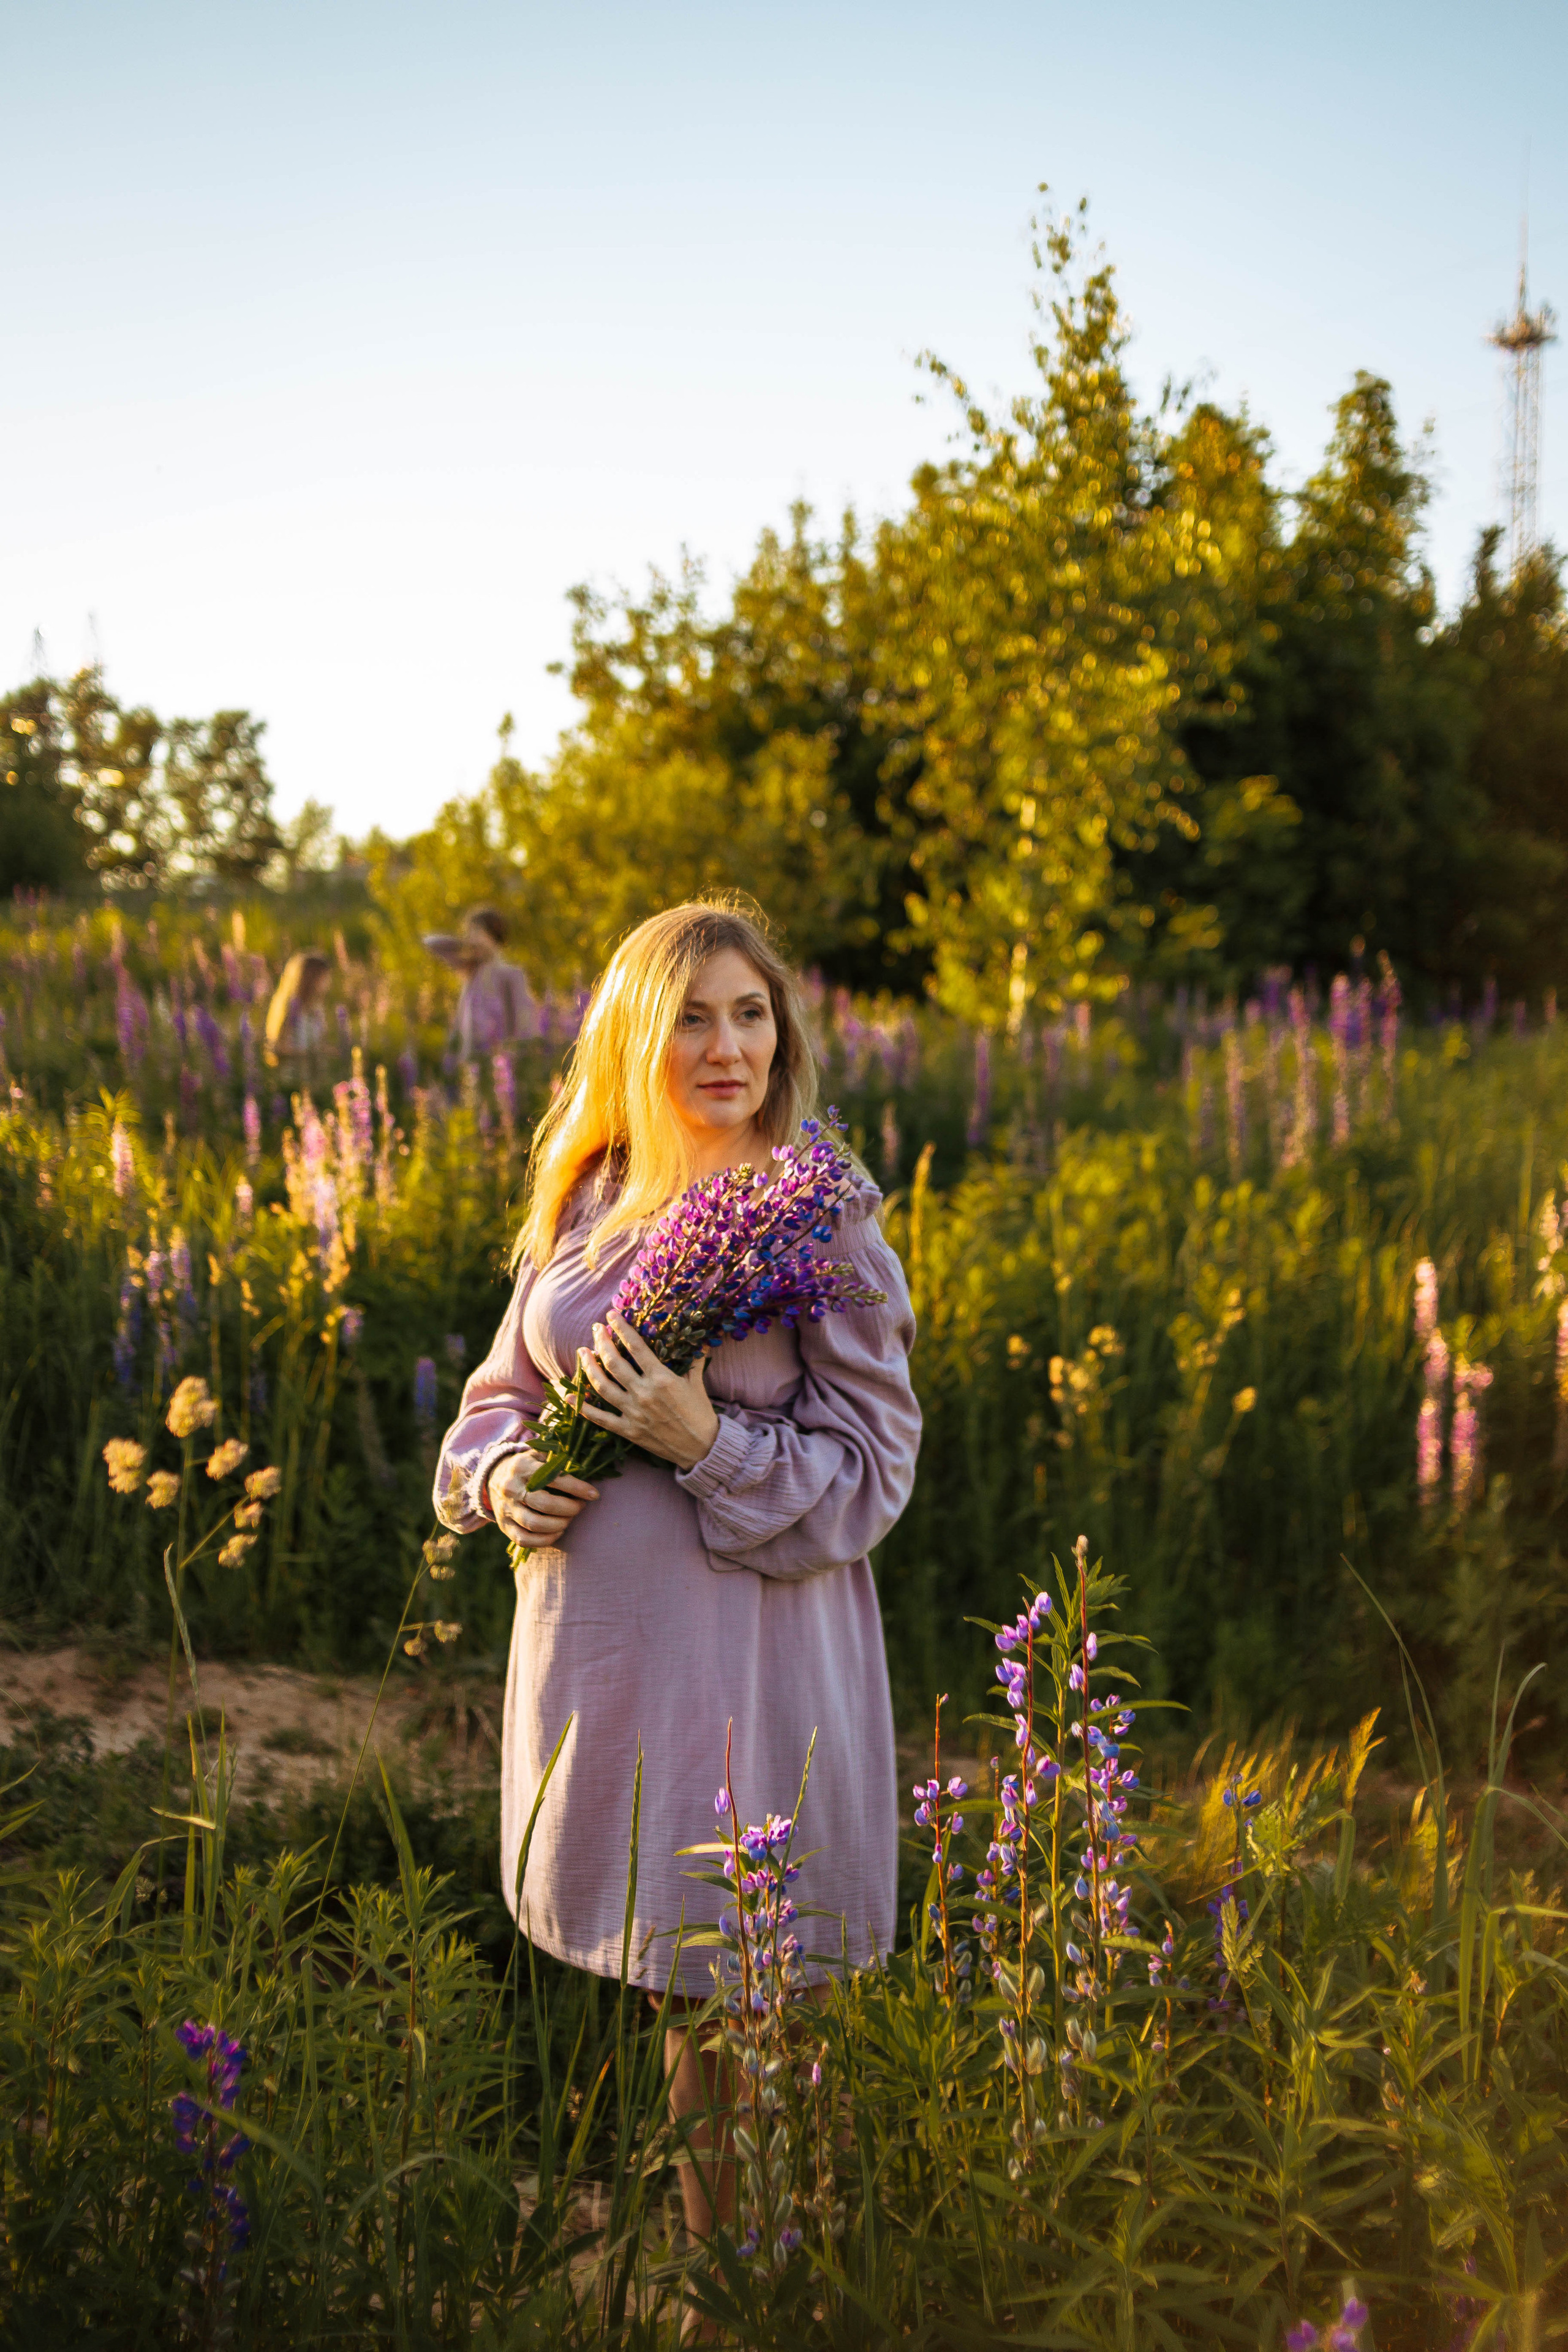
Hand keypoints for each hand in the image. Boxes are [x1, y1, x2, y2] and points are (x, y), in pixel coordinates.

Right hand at [487, 1451, 599, 1550]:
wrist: (493, 1477)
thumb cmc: (526, 1466)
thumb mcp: (537, 1455)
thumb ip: (557, 1461)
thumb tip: (584, 1471)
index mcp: (522, 1467)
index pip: (554, 1478)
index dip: (577, 1488)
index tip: (594, 1494)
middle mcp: (512, 1488)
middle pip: (545, 1504)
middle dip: (569, 1508)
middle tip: (580, 1507)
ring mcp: (506, 1509)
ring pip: (535, 1524)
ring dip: (559, 1525)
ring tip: (569, 1520)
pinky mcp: (504, 1526)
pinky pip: (524, 1540)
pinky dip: (545, 1540)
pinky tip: (558, 1532)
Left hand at [576, 1308, 718, 1471]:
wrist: (702, 1449)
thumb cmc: (701, 1413)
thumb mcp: (697, 1383)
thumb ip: (693, 1359)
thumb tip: (698, 1339)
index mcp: (661, 1378)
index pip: (636, 1346)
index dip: (621, 1328)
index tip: (611, 1315)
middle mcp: (644, 1393)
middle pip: (613, 1362)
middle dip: (602, 1341)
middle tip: (595, 1329)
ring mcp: (633, 1413)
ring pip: (602, 1386)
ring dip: (588, 1367)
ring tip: (582, 1352)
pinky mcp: (628, 1430)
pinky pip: (600, 1418)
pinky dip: (582, 1407)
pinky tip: (569, 1396)